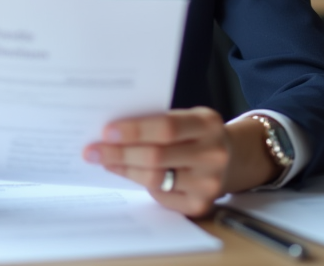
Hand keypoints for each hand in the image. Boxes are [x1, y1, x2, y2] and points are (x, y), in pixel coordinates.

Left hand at [82, 107, 230, 216]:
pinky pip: (160, 196)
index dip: (134, 130)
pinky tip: (128, 174)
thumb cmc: (196, 134)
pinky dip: (141, 184)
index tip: (106, 131)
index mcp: (208, 124)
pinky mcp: (200, 205)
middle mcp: (213, 154)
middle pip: (156, 156)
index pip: (166, 127)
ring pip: (154, 179)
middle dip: (119, 153)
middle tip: (92, 150)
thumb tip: (112, 132)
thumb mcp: (187, 118)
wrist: (231, 158)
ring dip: (124, 169)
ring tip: (104, 161)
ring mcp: (209, 183)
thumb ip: (158, 122)